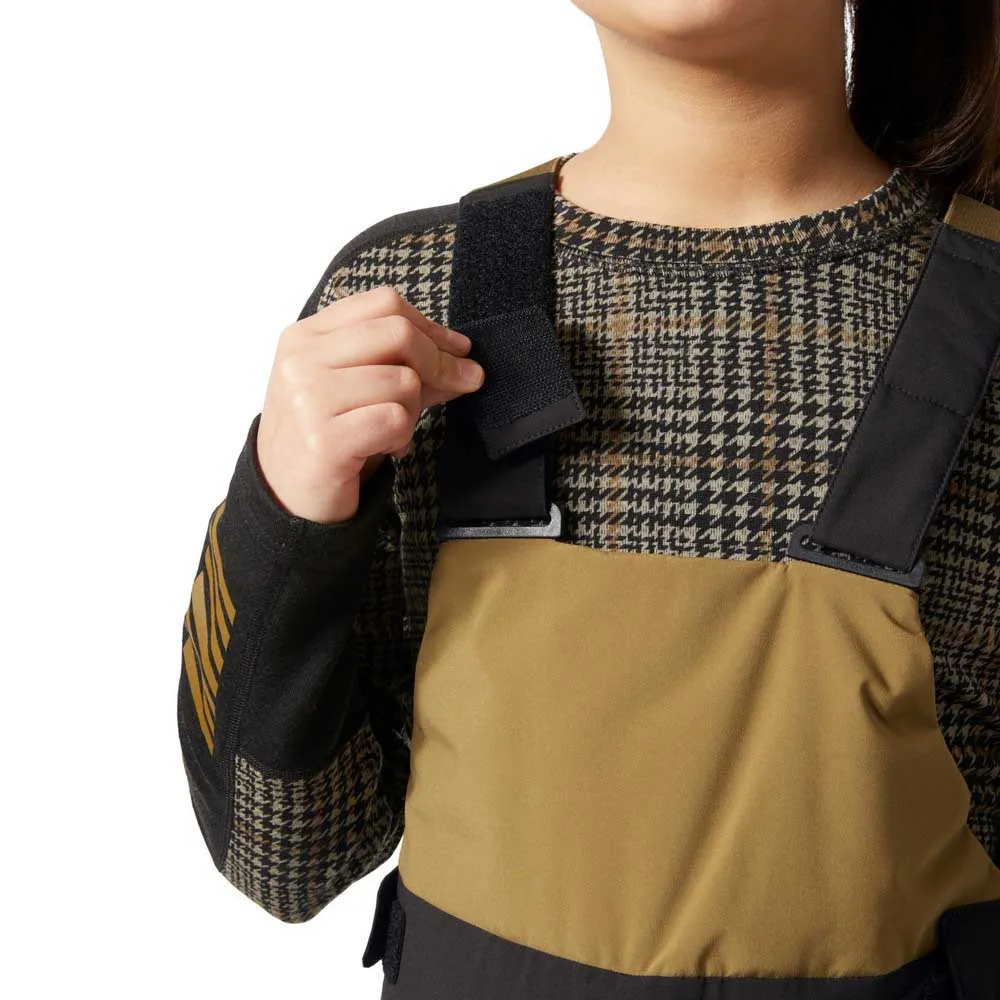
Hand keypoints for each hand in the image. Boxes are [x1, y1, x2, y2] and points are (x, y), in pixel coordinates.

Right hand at [256, 285, 483, 523]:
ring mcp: (308, 398)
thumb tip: (465, 364)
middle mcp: (302, 360)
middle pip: (397, 333)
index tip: (458, 352)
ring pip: (402, 380)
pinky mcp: (324, 439)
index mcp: (306, 336)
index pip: (383, 304)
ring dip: (414, 412)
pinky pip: (394, 420)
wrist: (285, 498)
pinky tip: (385, 449)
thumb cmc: (326, 437)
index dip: (431, 327)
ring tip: (393, 432)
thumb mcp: (356, 388)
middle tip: (455, 388)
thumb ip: (404, 367)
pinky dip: (402, 437)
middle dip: (439, 364)